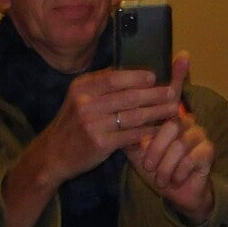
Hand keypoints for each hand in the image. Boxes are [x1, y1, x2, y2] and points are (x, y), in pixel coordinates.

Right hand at [36, 63, 184, 182]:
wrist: (54, 153)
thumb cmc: (74, 124)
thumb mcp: (80, 99)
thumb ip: (101, 86)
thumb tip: (133, 73)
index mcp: (81, 88)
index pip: (113, 78)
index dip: (136, 77)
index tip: (155, 77)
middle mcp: (85, 103)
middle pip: (128, 96)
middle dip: (154, 95)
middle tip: (173, 93)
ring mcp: (93, 124)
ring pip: (133, 116)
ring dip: (157, 112)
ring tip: (173, 109)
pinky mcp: (100, 143)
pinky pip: (132, 135)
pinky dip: (149, 131)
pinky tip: (161, 129)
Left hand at [125, 53, 216, 220]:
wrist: (178, 193)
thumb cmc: (155, 167)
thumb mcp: (135, 145)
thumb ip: (126, 124)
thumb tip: (106, 105)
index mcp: (172, 117)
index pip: (173, 92)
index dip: (179, 74)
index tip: (183, 55)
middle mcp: (189, 122)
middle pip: (170, 124)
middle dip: (156, 149)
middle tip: (148, 165)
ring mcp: (201, 136)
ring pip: (178, 144)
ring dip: (165, 164)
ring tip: (158, 177)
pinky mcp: (209, 152)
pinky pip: (189, 158)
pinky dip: (177, 172)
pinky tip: (172, 180)